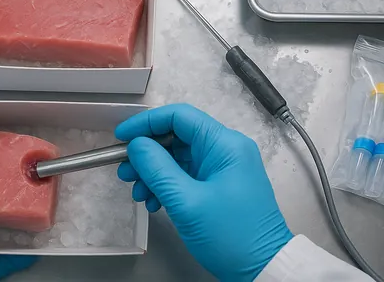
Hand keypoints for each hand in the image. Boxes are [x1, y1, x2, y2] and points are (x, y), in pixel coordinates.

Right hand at [116, 103, 292, 281]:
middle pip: (176, 137)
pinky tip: (153, 201)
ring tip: (137, 192)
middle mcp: (226, 150)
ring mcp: (223, 168)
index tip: (121, 136)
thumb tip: (136, 144)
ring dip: (154, 172)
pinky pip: (186, 175)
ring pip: (178, 157)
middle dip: (147, 154)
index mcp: (225, 144)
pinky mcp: (219, 186)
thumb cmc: (230, 235)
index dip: (146, 123)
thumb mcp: (186, 201)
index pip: (179, 116)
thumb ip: (157, 168)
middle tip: (125, 171)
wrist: (262, 268)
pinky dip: (166, 185)